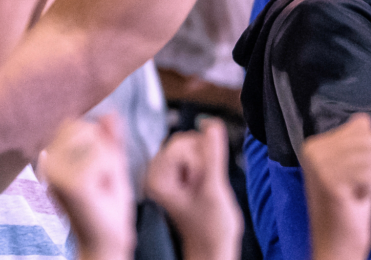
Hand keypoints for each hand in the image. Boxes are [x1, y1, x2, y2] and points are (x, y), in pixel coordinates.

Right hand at [43, 116, 134, 259]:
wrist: (106, 244)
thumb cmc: (107, 206)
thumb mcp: (112, 164)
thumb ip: (110, 138)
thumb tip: (110, 112)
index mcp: (50, 156)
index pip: (77, 124)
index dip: (98, 142)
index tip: (96, 171)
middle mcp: (47, 162)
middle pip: (87, 129)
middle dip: (105, 151)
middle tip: (101, 181)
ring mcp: (56, 172)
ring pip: (96, 141)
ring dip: (109, 162)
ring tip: (101, 186)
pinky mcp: (71, 183)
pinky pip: (103, 156)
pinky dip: (112, 172)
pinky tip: (102, 192)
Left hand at [145, 120, 241, 259]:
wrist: (214, 245)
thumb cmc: (209, 230)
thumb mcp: (213, 192)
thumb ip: (213, 157)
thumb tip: (212, 125)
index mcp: (157, 178)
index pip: (179, 146)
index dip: (198, 161)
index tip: (202, 181)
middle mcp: (158, 172)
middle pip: (184, 141)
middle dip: (202, 158)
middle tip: (205, 184)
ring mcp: (169, 170)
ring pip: (192, 143)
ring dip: (206, 160)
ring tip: (205, 186)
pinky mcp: (180, 169)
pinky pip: (196, 149)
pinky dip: (207, 160)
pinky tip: (205, 182)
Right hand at [300, 114, 370, 259]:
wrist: (335, 245)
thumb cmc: (346, 210)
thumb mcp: (350, 168)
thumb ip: (356, 142)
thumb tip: (364, 119)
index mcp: (313, 144)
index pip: (361, 126)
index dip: (369, 154)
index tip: (353, 175)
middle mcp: (312, 149)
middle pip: (367, 138)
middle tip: (355, 186)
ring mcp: (318, 164)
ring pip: (369, 154)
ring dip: (370, 178)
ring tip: (354, 193)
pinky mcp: (329, 180)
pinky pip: (367, 171)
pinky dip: (368, 187)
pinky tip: (354, 199)